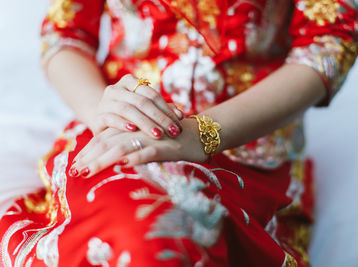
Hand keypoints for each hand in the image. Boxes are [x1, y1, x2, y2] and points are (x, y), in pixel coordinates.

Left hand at [69, 119, 207, 177]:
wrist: (198, 135)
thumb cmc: (171, 142)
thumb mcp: (147, 143)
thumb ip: (130, 148)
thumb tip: (113, 162)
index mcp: (130, 131)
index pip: (103, 140)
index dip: (88, 153)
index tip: (74, 168)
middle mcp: (137, 132)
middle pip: (107, 144)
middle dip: (89, 158)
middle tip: (74, 173)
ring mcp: (150, 139)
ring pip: (122, 147)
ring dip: (103, 160)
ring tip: (87, 172)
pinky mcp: (166, 146)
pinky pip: (149, 151)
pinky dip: (136, 157)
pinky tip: (123, 164)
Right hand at [90, 74, 182, 138]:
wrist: (101, 122)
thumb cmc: (130, 116)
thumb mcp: (146, 111)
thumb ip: (163, 110)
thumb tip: (181, 115)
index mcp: (130, 82)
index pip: (152, 94)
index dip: (167, 109)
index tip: (180, 124)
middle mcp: (116, 89)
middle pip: (142, 101)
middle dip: (160, 118)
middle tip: (173, 132)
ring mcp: (105, 102)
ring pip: (127, 109)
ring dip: (144, 122)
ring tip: (158, 134)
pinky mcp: (97, 116)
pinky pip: (110, 118)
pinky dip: (122, 123)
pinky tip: (133, 130)